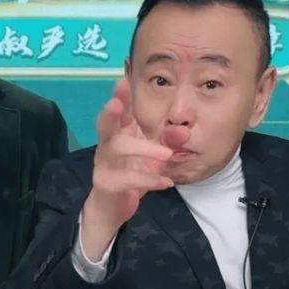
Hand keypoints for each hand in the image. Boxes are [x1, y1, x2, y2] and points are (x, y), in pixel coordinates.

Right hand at [81, 79, 173, 261]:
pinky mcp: (105, 183)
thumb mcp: (153, 157)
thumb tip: (185, 131)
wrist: (112, 209)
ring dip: (143, 148)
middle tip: (116, 102)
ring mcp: (103, 164)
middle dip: (111, 111)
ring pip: (116, 148)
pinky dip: (148, 179)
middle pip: (104, 124)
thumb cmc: (131, 175)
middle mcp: (107, 145)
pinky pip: (125, 178)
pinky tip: (165, 182)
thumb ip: (167, 142)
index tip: (124, 79)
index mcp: (118, 133)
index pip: (119, 111)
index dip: (121, 96)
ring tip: (167, 153)